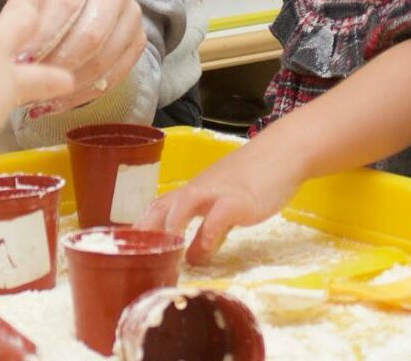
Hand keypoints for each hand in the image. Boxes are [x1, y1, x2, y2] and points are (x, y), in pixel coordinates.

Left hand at [1, 0, 146, 115]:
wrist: (74, 2)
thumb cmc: (43, 1)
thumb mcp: (25, 1)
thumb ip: (18, 23)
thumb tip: (19, 56)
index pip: (68, 2)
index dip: (46, 35)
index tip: (23, 61)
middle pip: (92, 32)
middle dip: (60, 63)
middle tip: (33, 84)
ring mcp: (131, 13)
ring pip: (105, 57)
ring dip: (70, 83)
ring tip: (39, 99)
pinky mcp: (139, 40)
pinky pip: (116, 75)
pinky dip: (83, 94)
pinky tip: (56, 103)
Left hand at [138, 143, 297, 263]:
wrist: (285, 152)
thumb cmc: (256, 174)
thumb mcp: (227, 198)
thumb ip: (211, 222)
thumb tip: (198, 252)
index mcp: (195, 189)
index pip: (159, 206)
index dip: (141, 227)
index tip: (125, 250)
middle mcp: (200, 189)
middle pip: (163, 206)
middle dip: (146, 232)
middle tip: (133, 259)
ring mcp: (219, 192)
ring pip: (183, 205)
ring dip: (169, 229)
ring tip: (161, 255)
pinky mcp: (239, 200)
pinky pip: (217, 218)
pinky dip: (205, 237)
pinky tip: (200, 255)